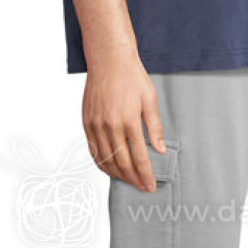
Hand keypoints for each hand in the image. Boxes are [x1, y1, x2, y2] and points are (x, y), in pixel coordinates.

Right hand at [81, 51, 165, 192]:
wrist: (109, 59)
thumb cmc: (132, 76)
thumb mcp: (150, 98)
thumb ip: (154, 126)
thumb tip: (160, 149)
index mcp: (129, 120)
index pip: (139, 158)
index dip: (145, 176)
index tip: (150, 186)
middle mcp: (110, 126)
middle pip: (122, 164)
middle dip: (133, 179)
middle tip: (142, 187)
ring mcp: (96, 125)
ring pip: (106, 160)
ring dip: (117, 175)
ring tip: (128, 180)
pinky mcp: (87, 122)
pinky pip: (93, 150)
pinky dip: (101, 164)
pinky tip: (110, 168)